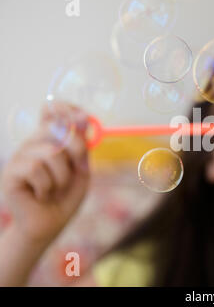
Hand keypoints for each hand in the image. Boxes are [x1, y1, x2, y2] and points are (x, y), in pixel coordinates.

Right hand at [1, 102, 90, 244]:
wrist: (49, 225)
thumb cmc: (65, 196)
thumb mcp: (81, 169)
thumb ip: (82, 146)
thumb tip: (83, 119)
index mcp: (50, 140)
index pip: (52, 111)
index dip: (65, 108)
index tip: (81, 115)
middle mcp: (33, 143)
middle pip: (56, 128)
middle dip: (77, 149)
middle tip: (78, 169)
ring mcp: (20, 156)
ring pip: (50, 152)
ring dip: (62, 176)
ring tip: (55, 189)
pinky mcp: (10, 172)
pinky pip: (35, 169)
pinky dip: (46, 186)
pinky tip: (41, 195)